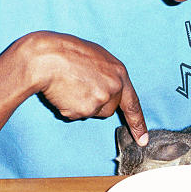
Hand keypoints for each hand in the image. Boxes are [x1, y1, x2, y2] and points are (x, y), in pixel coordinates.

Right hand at [22, 31, 148, 144]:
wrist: (47, 57)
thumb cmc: (67, 51)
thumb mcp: (97, 57)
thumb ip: (108, 75)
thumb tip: (107, 87)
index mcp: (119, 73)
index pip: (133, 104)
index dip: (137, 123)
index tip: (142, 139)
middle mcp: (113, 89)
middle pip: (109, 109)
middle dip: (96, 103)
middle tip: (80, 85)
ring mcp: (99, 101)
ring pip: (92, 113)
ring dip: (81, 105)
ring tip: (70, 85)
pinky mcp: (84, 110)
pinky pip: (75, 115)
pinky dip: (68, 107)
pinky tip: (63, 91)